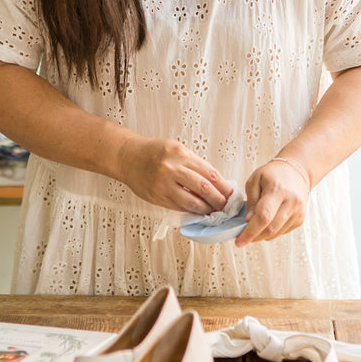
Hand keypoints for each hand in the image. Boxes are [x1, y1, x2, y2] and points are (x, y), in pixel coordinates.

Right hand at [118, 135, 232, 214]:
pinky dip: (191, 211)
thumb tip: (216, 182)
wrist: (129, 157)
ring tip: (214, 212)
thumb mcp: (177, 149)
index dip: (224, 186)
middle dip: (219, 200)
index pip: (210, 173)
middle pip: (204, 188)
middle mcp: (173, 169)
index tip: (231, 194)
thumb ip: (194, 164)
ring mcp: (164, 185)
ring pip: (192, 202)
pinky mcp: (158, 197)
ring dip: (207, 209)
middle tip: (227, 206)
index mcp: (181, 154)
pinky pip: (179, 207)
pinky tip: (198, 212)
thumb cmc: (155, 152)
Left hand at [236, 157, 310, 246]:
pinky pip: (282, 232)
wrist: (297, 172)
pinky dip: (271, 232)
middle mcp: (291, 202)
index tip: (239, 241)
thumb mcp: (255, 180)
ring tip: (253, 228)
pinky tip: (266, 222)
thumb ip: (251, 201)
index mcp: (278, 190)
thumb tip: (248, 221)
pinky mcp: (300, 219)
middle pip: (270, 228)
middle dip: (254, 236)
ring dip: (261, 235)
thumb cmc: (273, 174)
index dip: (250, 231)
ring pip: (276, 233)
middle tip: (242, 238)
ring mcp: (298, 212)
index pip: (263, 216)